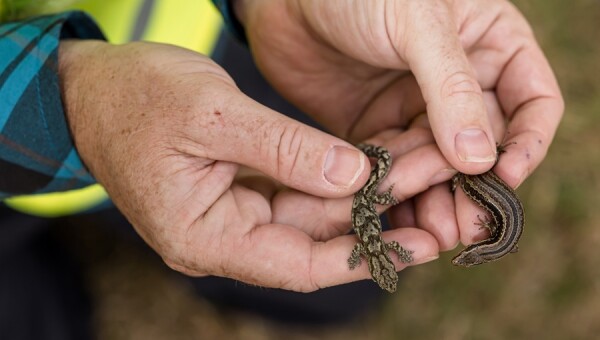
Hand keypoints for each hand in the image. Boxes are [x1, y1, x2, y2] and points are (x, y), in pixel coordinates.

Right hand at [58, 40, 438, 290]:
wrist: (92, 89)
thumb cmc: (137, 97)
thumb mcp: (212, 114)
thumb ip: (284, 149)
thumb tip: (353, 176)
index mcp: (204, 236)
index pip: (299, 264)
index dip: (364, 256)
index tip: (421, 243)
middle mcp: (222, 236)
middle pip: (313, 239)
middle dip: (375, 215)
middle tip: (436, 194)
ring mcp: (231, 215)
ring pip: (311, 215)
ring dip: (362, 195)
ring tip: (420, 174)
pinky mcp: (239, 191)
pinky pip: (296, 193)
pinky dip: (334, 178)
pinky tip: (376, 163)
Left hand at [236, 0, 563, 247]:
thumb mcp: (417, 23)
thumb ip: (451, 87)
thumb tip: (480, 159)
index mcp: (489, 46)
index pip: (532, 102)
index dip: (527, 143)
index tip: (506, 177)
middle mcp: (457, 85)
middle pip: (483, 147)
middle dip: (475, 188)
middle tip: (465, 226)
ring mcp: (415, 109)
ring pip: (439, 167)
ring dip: (438, 201)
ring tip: (433, 234)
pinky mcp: (376, 130)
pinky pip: (395, 169)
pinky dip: (398, 195)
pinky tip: (394, 218)